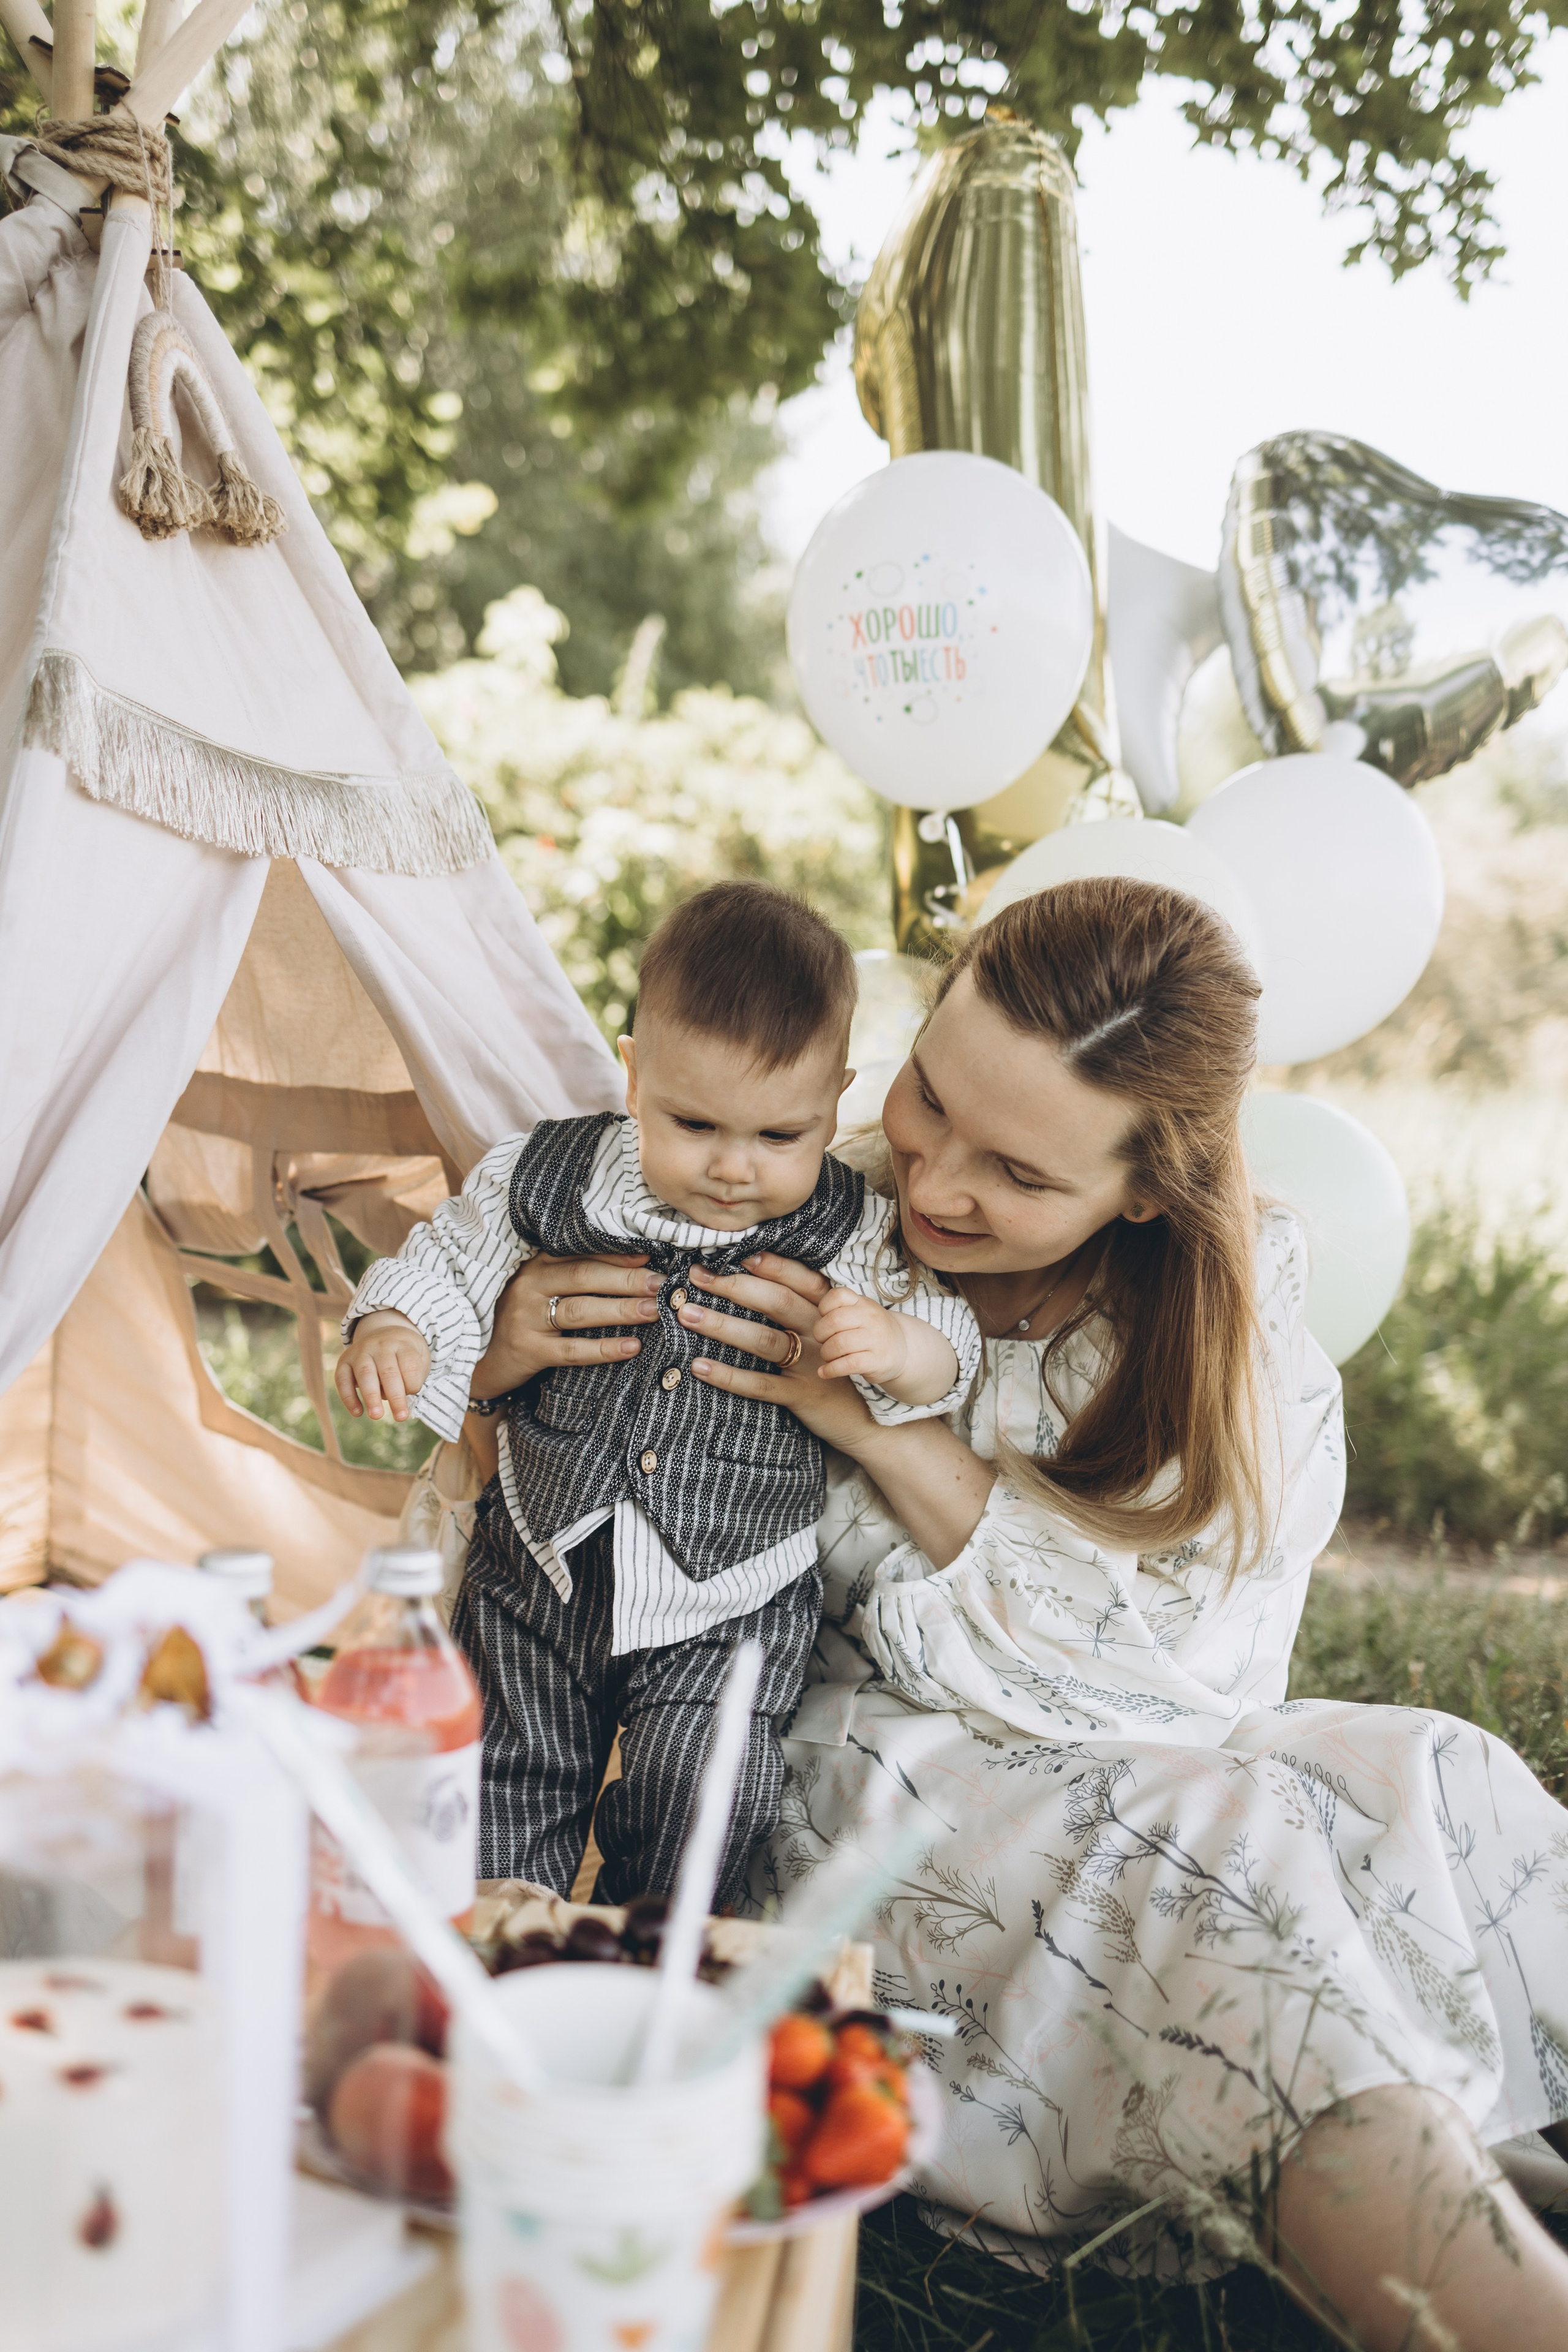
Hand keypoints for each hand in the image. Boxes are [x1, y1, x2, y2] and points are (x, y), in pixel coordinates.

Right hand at [336, 1310, 431, 1423]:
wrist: (384, 1333)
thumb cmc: (404, 1355)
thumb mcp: (418, 1359)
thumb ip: (412, 1378)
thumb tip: (397, 1400)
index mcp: (402, 1344)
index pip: (410, 1365)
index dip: (413, 1383)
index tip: (414, 1393)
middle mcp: (380, 1345)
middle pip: (389, 1371)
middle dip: (395, 1396)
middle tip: (401, 1417)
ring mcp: (360, 1351)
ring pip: (365, 1374)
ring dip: (371, 1397)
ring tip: (376, 1416)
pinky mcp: (344, 1360)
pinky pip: (342, 1379)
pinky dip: (348, 1397)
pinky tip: (357, 1413)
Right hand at [470, 1250, 662, 1398]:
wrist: (480, 1359)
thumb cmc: (523, 1318)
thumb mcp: (541, 1289)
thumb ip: (573, 1274)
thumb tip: (636, 1263)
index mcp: (536, 1265)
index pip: (582, 1254)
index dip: (618, 1256)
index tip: (652, 1258)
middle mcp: (529, 1286)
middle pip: (585, 1277)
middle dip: (628, 1280)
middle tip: (663, 1285)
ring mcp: (526, 1318)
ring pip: (580, 1310)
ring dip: (621, 1310)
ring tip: (655, 1311)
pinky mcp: (528, 1351)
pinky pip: (571, 1350)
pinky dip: (603, 1349)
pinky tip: (631, 1347)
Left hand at [681, 1256, 877, 1449]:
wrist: (866, 1419)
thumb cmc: (837, 1365)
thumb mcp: (830, 1332)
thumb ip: (802, 1308)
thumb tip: (755, 1281)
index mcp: (827, 1313)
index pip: (799, 1280)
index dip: (769, 1266)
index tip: (735, 1255)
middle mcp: (821, 1333)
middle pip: (777, 1302)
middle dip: (734, 1286)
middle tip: (696, 1277)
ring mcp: (812, 1364)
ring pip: (764, 1340)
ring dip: (722, 1325)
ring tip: (688, 1314)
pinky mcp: (802, 1395)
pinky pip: (761, 1384)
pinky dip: (728, 1375)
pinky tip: (699, 1366)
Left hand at [812, 1289, 911, 1386]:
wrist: (904, 1350)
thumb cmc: (873, 1331)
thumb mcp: (862, 1312)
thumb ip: (841, 1311)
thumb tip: (816, 1326)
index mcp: (863, 1303)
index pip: (838, 1295)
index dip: (824, 1308)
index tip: (824, 1319)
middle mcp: (871, 1318)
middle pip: (833, 1321)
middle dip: (820, 1334)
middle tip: (823, 1341)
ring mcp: (876, 1339)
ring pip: (838, 1344)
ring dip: (826, 1353)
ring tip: (828, 1356)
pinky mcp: (877, 1361)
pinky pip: (847, 1364)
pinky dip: (831, 1370)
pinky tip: (825, 1372)